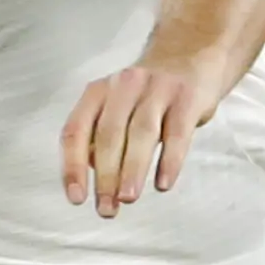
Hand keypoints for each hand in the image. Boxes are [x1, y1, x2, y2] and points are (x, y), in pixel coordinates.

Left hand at [62, 58, 221, 216]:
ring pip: (140, 133)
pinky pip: (177, 133)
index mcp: (98, 92)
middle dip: (106, 176)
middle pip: (109, 134)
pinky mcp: (187, 98)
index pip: (76, 131)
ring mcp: (157, 89)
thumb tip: (90, 170)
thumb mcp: (116, 106)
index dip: (73, 166)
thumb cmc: (147, 94)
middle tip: (107, 208)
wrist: (191, 55)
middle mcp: (124, 86)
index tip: (77, 198)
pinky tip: (163, 184)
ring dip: (132, 169)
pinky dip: (169, 160)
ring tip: (128, 198)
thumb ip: (100, 136)